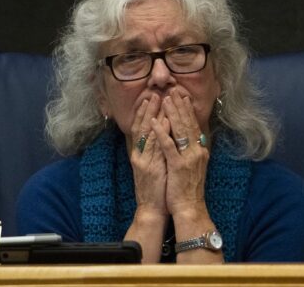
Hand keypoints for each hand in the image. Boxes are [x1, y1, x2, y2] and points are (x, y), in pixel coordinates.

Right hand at [128, 94, 167, 218]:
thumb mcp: (154, 165)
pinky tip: (165, 122)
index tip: (149, 97)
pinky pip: (155, 147)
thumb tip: (163, 133)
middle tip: (153, 94)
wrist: (152, 209)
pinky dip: (160, 133)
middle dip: (147, 110)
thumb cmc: (157, 188)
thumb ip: (156, 150)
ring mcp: (143, 161)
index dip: (143, 112)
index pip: (140, 128)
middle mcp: (139, 155)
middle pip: (141, 127)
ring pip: (146, 134)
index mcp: (140, 154)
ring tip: (158, 101)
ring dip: (152, 116)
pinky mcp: (149, 168)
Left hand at [150, 87, 209, 219]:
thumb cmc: (189, 189)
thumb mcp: (194, 166)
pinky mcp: (179, 166)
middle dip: (180, 106)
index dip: (188, 111)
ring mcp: (189, 158)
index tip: (183, 97)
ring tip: (165, 100)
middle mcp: (197, 151)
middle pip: (188, 124)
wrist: (190, 208)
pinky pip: (168, 146)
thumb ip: (193, 151)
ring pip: (180, 130)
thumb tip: (191, 137)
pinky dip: (161, 132)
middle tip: (174, 91)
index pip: (194, 126)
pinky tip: (155, 122)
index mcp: (200, 151)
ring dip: (172, 113)